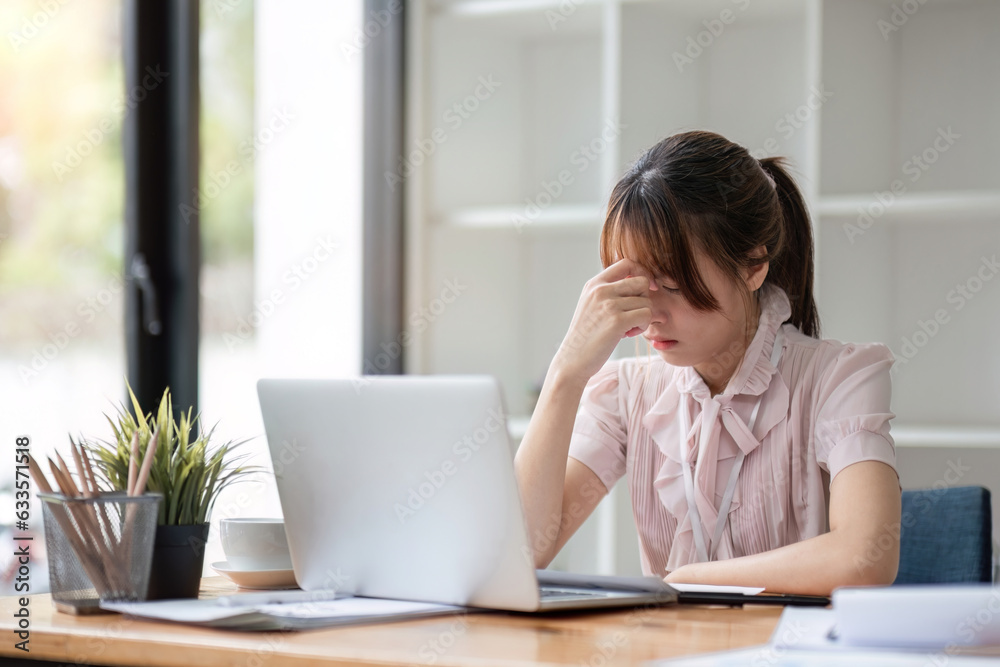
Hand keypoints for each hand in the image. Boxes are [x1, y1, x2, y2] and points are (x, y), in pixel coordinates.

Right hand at [551, 258, 656, 385]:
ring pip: (646, 301)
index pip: (626, 263)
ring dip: (643, 317)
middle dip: (645, 299)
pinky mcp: (617, 321)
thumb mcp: (591, 305)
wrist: (573, 359)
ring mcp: (608, 304)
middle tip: (634, 315)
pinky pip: (646, 315)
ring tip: (629, 327)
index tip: (645, 289)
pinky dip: (642, 326)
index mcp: (594, 284)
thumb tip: (641, 282)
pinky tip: (629, 333)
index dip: (641, 273)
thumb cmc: (586, 335)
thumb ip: (609, 292)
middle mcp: (600, 290)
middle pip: (641, 282)